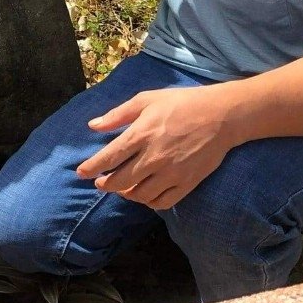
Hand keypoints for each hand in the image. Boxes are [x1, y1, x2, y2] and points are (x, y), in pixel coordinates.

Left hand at [75, 84, 237, 209]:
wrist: (221, 115)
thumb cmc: (181, 103)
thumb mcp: (146, 99)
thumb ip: (118, 115)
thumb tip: (93, 126)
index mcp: (141, 134)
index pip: (109, 157)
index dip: (91, 168)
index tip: (81, 173)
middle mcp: (154, 157)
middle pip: (121, 181)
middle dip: (105, 185)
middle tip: (101, 183)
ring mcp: (172, 173)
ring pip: (140, 195)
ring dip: (126, 194)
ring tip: (122, 188)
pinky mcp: (187, 183)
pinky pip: (163, 203)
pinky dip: (149, 202)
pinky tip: (145, 195)